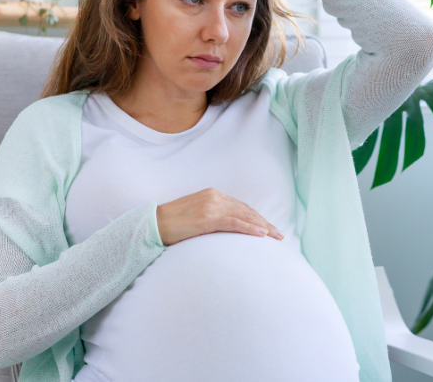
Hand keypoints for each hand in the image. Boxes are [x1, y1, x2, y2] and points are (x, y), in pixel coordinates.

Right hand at [156, 187, 283, 245]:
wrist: (152, 225)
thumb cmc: (171, 225)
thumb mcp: (195, 216)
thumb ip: (212, 218)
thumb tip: (226, 230)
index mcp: (212, 195)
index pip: (241, 207)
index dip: (257, 218)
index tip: (269, 228)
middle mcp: (214, 197)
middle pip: (247, 210)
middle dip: (265, 223)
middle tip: (280, 235)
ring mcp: (211, 206)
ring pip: (244, 216)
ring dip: (263, 227)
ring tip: (276, 237)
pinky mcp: (207, 218)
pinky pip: (234, 223)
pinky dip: (250, 228)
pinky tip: (261, 235)